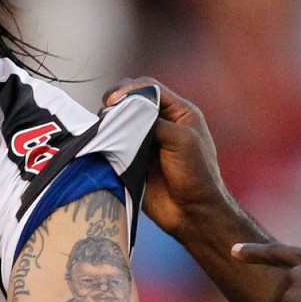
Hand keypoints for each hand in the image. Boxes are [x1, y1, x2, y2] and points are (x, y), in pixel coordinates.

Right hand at [103, 79, 228, 235]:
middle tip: (106, 111)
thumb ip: (156, 121)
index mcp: (179, 113)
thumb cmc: (197, 175)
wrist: (193, 212)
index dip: (130, 89)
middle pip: (133, 102)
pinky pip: (117, 144)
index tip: (114, 99)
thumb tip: (127, 112)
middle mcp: (162, 124)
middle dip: (117, 102)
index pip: (150, 89)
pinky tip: (103, 140)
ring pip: (123, 122)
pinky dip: (108, 140)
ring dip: (111, 121)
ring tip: (103, 126)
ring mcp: (147, 142)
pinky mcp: (135, 160)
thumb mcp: (182, 140)